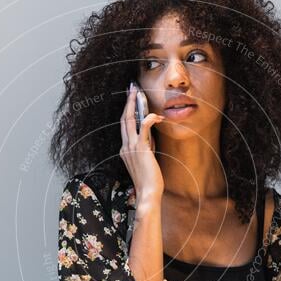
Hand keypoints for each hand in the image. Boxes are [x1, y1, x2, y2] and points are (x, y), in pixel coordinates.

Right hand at [120, 83, 165, 204]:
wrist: (148, 193)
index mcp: (124, 150)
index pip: (125, 126)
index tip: (131, 99)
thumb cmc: (149, 180)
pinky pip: (143, 128)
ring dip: (133, 104)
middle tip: (131, 88)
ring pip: (129, 120)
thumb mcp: (146, 160)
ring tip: (138, 92)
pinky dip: (149, 118)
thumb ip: (146, 147)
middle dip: (127, 101)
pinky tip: (157, 115)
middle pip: (123, 119)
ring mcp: (131, 147)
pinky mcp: (141, 149)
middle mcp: (125, 147)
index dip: (127, 111)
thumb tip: (151, 135)